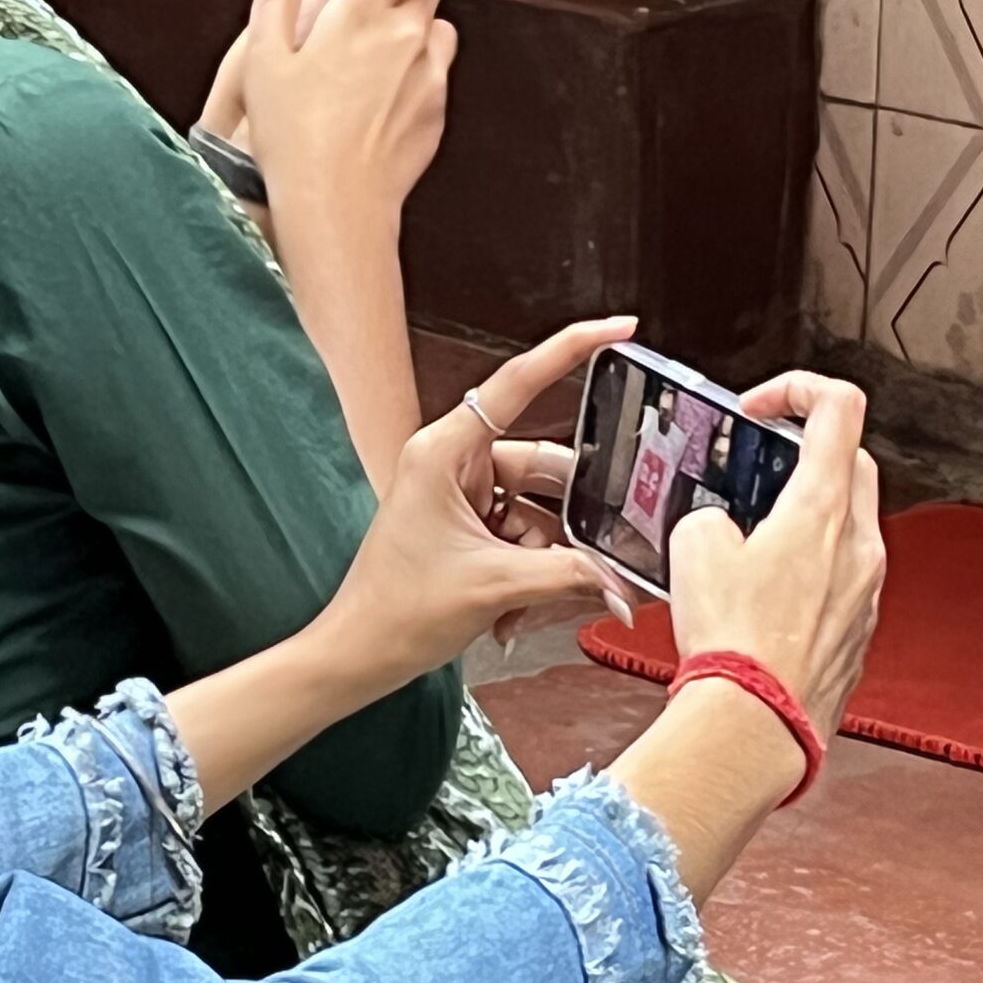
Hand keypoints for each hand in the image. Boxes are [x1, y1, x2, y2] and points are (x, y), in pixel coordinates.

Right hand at [237, 0, 474, 226]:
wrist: (339, 209)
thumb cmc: (296, 140)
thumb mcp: (262, 62)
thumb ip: (276, 2)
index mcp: (365, 10)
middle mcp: (408, 34)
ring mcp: (430, 72)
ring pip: (433, 26)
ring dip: (411, 25)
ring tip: (367, 55)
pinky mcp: (438, 108)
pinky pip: (433, 71)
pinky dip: (412, 70)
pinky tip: (374, 97)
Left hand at [313, 317, 637, 693]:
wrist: (359, 655)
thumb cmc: (396, 610)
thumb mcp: (495, 586)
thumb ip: (570, 576)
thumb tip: (623, 584)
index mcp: (445, 451)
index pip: (519, 381)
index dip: (572, 349)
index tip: (617, 327)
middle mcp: (452, 462)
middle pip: (543, 467)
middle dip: (568, 522)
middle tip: (598, 557)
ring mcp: (459, 495)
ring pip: (538, 511)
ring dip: (545, 563)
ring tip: (523, 604)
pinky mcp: (465, 526)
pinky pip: (522, 537)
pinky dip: (529, 575)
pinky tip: (511, 616)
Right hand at [666, 372, 885, 740]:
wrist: (756, 724)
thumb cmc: (733, 641)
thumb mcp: (693, 546)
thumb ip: (712, 514)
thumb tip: (722, 527)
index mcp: (823, 507)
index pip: (839, 406)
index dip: (797, 387)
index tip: (760, 407)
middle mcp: (860, 544)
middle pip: (851, 461)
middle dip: (804, 452)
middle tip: (758, 469)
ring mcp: (868, 589)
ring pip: (850, 523)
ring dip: (807, 514)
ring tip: (753, 537)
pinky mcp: (861, 630)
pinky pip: (844, 576)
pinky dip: (812, 567)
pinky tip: (764, 594)